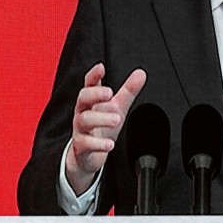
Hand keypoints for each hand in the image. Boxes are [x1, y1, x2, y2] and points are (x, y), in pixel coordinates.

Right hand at [66, 63, 146, 193]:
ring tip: (117, 118)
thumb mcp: (117, 107)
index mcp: (91, 101)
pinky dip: (98, 144)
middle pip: (83, 98)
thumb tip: (141, 73)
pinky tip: (110, 144)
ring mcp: (81, 129)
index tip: (101, 67)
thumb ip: (128, 91)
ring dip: (101, 118)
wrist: (88, 155)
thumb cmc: (101, 127)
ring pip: (84, 120)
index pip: (89, 84)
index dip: (94, 75)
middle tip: (109, 93)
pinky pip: (86, 143)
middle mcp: (83, 112)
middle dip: (95, 94)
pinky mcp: (82, 146)